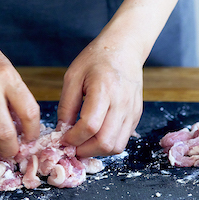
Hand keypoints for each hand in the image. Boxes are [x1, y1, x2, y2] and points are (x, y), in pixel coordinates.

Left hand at [58, 35, 143, 157]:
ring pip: (116, 147)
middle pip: (105, 142)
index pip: (89, 126)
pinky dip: (108, 144)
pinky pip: (123, 140)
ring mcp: (132, 111)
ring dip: (97, 151)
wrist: (125, 48)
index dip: (74, 139)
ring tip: (84, 144)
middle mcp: (121, 103)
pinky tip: (96, 136)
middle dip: (85, 150)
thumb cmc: (97, 58)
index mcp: (104, 90)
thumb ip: (67, 105)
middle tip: (72, 146)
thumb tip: (62, 131)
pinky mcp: (136, 115)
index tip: (63, 139)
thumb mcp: (73, 76)